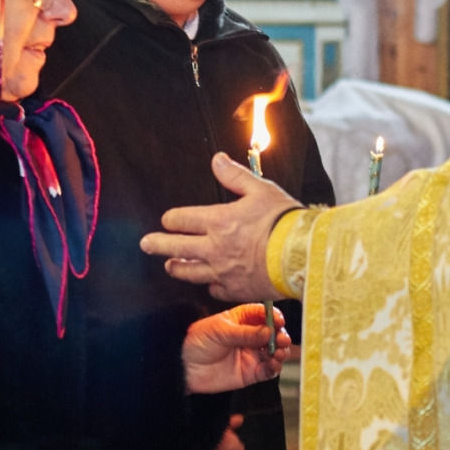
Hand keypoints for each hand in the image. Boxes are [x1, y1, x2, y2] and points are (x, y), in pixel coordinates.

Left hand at [140, 153, 301, 301]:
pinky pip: (214, 289)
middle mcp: (214, 248)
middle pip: (176, 248)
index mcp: (218, 221)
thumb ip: (235, 176)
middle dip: (157, 244)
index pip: (181, 220)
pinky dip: (209, 285)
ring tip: (170, 266)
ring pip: (189, 273)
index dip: (171, 219)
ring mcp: (223, 272)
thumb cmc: (284, 220)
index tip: (168, 219)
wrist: (303, 254)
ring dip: (177, 267)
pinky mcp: (235, 290)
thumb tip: (216, 159)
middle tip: (146, 244)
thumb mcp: (260, 189)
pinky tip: (209, 282)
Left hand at [182, 303, 290, 393]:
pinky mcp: (250, 373)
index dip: (274, 316)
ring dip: (280, 352)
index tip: (279, 321)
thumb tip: (269, 331)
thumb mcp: (220, 332)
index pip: (263, 314)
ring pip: (274, 352)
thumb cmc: (197, 342)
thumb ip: (245, 333)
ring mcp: (251, 354)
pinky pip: (268, 371)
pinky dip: (274, 368)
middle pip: (273, 333)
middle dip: (280, 335)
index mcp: (242, 319)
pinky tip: (273, 365)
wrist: (184, 367)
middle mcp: (250, 336)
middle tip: (282, 340)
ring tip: (278, 354)